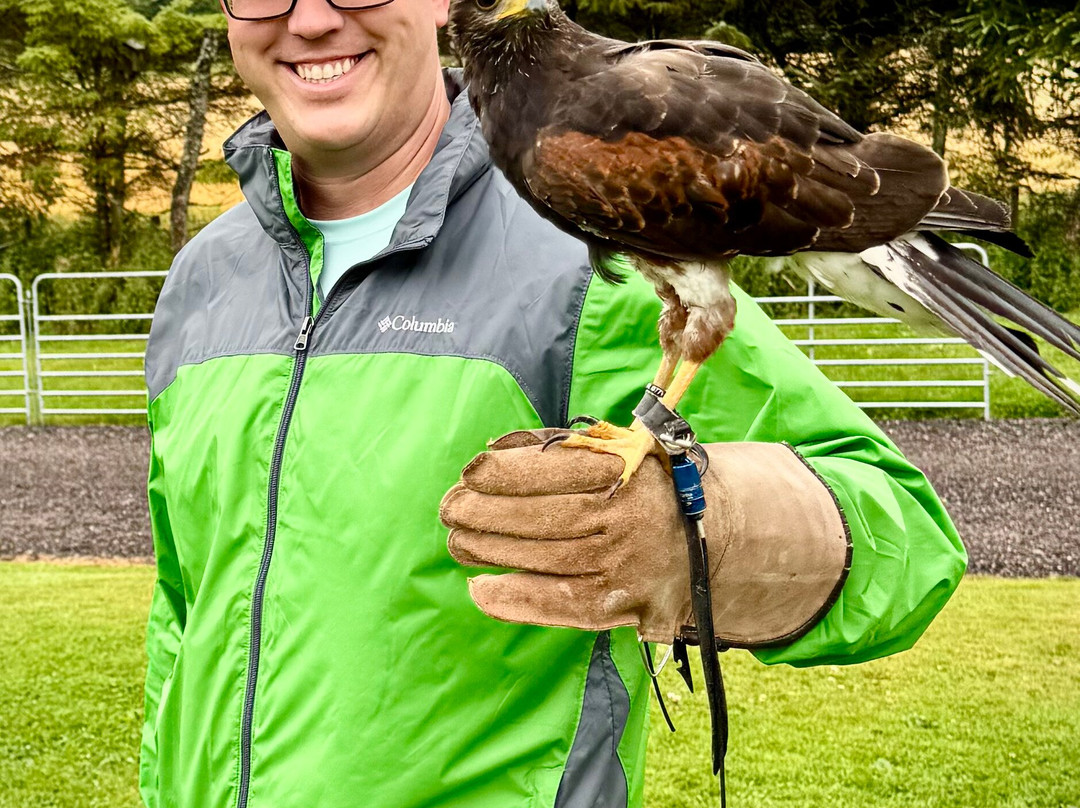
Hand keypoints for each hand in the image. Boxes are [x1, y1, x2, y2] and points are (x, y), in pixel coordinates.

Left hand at [439, 429, 696, 641]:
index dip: (506, 472)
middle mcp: (626, 518)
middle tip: (450, 509)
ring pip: (545, 558)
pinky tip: (481, 588)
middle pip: (543, 517)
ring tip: (457, 540)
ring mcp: (624, 564)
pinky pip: (560, 605)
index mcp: (624, 470)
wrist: (704, 531)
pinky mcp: (621, 604)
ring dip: (491, 551)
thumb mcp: (611, 449)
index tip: (470, 472)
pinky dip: (516, 599)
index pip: (555, 470)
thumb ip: (555, 446)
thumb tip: (494, 451)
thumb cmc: (639, 484)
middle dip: (486, 512)